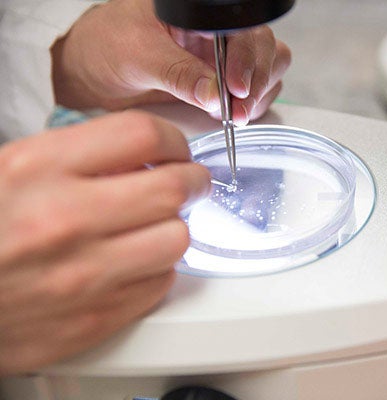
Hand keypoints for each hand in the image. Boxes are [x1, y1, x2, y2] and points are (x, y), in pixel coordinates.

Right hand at [0, 111, 209, 374]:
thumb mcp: (12, 171)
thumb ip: (79, 156)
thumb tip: (146, 155)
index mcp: (37, 169)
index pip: (142, 134)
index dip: (172, 139)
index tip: (175, 150)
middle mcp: (64, 220)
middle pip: (173, 189)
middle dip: (192, 182)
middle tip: (189, 183)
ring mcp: (82, 276)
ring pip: (177, 240)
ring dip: (174, 227)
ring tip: (157, 225)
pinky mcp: (94, 319)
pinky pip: (160, 284)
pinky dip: (157, 269)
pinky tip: (135, 262)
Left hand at [51, 0, 291, 125]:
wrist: (91, 69)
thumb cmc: (106, 44)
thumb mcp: (139, 56)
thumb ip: (179, 74)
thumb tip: (214, 95)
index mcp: (201, 12)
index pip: (244, 29)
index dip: (246, 59)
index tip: (235, 90)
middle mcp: (219, 30)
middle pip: (266, 49)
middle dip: (257, 82)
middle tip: (237, 111)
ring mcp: (224, 56)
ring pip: (269, 70)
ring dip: (259, 96)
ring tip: (235, 115)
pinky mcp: (223, 81)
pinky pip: (256, 91)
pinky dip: (253, 105)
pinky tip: (232, 114)